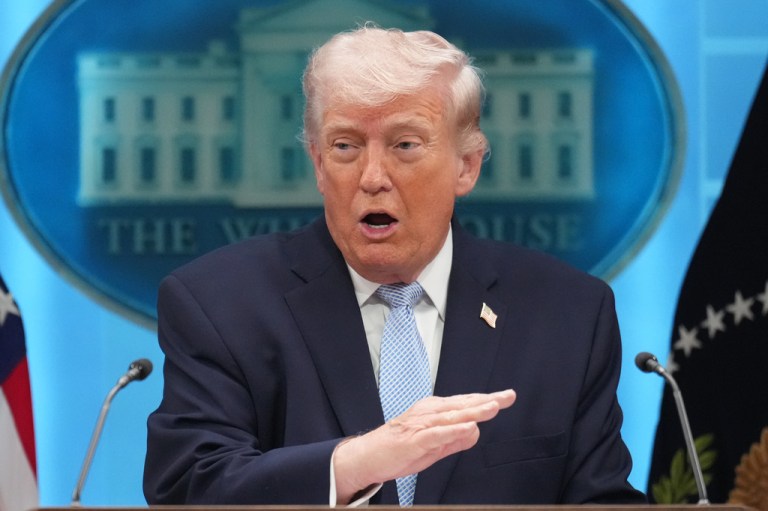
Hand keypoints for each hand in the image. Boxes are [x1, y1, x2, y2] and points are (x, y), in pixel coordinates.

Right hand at [333, 389, 515, 502]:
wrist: (368, 455)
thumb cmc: (399, 448)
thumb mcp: (434, 445)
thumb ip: (454, 439)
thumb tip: (475, 433)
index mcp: (434, 411)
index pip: (465, 404)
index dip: (486, 400)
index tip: (506, 396)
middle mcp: (429, 413)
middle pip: (463, 405)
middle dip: (487, 401)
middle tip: (507, 396)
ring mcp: (422, 425)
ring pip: (453, 416)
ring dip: (474, 411)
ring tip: (493, 407)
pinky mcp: (414, 439)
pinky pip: (437, 434)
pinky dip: (453, 430)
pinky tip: (468, 428)